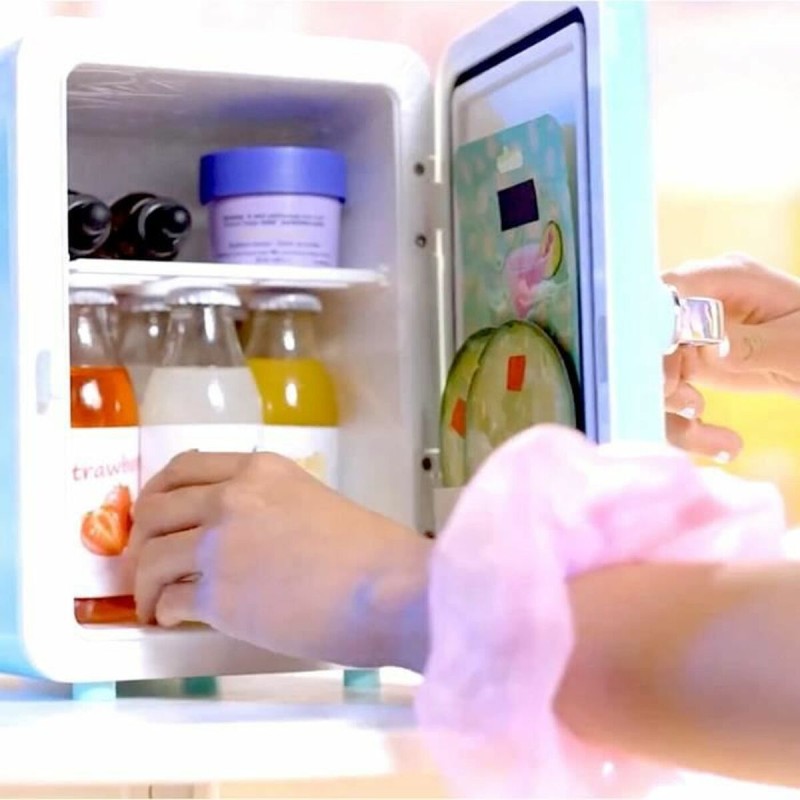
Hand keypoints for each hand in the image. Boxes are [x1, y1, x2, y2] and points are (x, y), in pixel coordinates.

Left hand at [128, 451, 430, 669]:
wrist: (389, 590)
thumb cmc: (372, 552)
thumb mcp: (316, 502)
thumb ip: (272, 507)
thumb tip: (245, 536)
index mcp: (260, 471)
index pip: (185, 467)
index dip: (159, 493)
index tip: (155, 515)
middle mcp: (232, 499)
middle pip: (155, 509)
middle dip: (141, 538)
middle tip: (144, 561)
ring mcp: (220, 546)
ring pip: (151, 557)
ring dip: (144, 583)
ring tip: (152, 602)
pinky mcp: (219, 596)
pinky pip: (168, 601)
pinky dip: (163, 612)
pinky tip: (173, 620)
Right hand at [663, 254, 799, 458]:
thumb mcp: (798, 347)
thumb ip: (753, 345)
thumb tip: (707, 343)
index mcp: (729, 278)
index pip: (671, 291)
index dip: (655, 327)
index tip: (666, 369)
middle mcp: (701, 302)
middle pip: (649, 335)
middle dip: (661, 376)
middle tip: (692, 407)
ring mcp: (693, 335)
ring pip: (654, 372)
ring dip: (673, 411)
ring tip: (720, 438)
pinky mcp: (693, 365)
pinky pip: (671, 396)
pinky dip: (686, 426)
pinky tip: (724, 445)